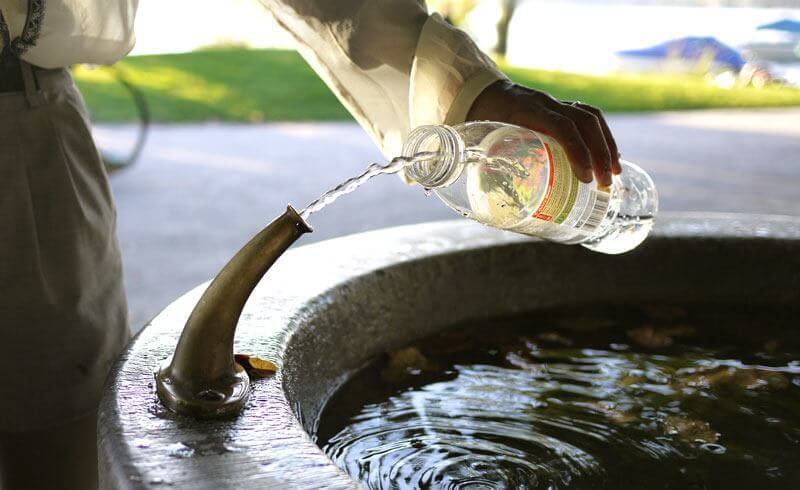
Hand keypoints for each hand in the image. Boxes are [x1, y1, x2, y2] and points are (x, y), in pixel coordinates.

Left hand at [467, 80, 620, 185]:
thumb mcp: (479, 141)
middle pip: (584, 121)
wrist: (481, 91)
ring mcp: (556, 104)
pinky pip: (588, 118)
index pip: (561, 126)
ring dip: (607, 145)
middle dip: (599, 153)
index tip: (585, 178)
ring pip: (590, 117)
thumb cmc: (479, 119)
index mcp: (525, 111)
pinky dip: (602, 137)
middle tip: (604, 183)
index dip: (577, 151)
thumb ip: (485, 168)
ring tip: (614, 172)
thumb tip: (490, 209)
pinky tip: (609, 157)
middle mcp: (546, 104)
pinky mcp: (561, 108)